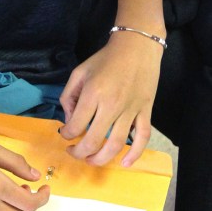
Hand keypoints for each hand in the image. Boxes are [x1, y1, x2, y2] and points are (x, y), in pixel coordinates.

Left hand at [59, 31, 161, 167]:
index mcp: (93, 93)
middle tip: (74, 152)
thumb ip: (69, 96)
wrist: (136, 47)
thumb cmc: (105, 59)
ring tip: (91, 160)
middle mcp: (112, 105)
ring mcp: (131, 110)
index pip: (76, 126)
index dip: (66, 135)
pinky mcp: (146, 111)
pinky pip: (142, 137)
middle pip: (94, 141)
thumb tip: (69, 120)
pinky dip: (135, 154)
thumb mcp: (79, 72)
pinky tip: (125, 163)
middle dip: (80, 152)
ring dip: (101, 159)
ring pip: (116, 144)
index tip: (65, 135)